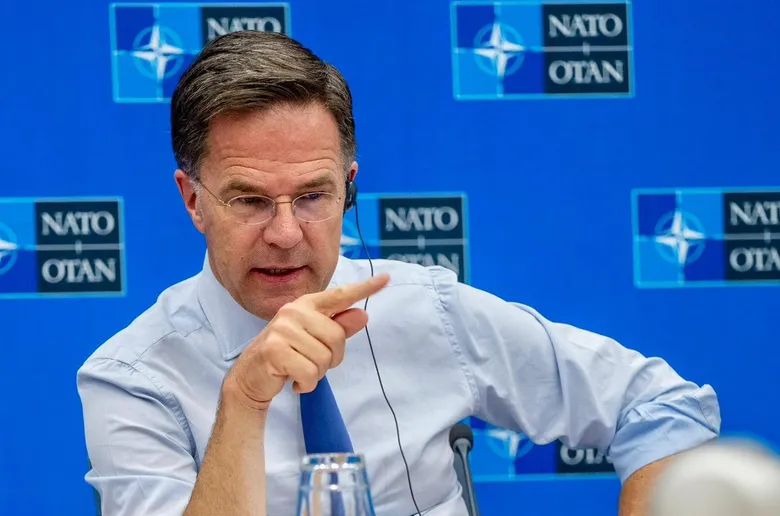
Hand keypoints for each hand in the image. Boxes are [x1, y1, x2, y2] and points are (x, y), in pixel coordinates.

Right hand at [223, 273, 390, 410]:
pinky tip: (293, 381)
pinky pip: (310, 373)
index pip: (340, 295)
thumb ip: (338, 328)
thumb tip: (363, 315)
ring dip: (316, 374)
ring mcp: (283, 329)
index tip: (386, 279)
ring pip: (324, 358)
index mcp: (306, 305)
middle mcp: (294, 311)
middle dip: (330, 359)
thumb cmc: (286, 356)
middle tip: (310, 363)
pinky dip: (306, 385)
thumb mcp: (314, 341)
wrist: (250, 377)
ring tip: (298, 370)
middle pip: (337, 337)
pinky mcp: (275, 349)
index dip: (365, 288)